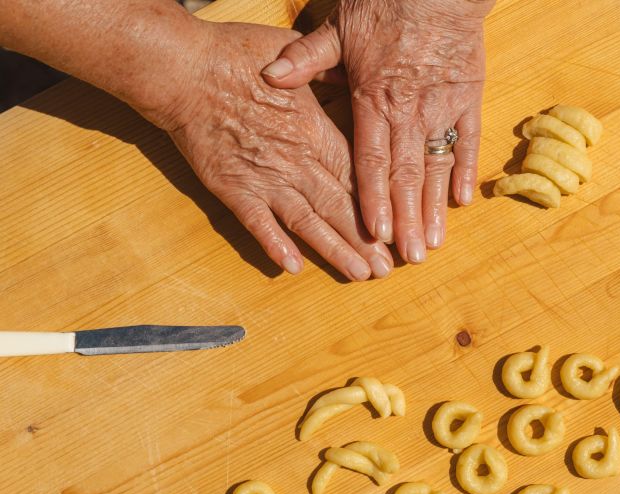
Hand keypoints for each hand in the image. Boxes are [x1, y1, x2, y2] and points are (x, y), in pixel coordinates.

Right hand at [153, 21, 392, 279]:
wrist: (183, 70)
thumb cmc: (237, 56)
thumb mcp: (295, 54)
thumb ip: (327, 71)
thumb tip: (353, 75)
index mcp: (317, 132)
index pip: (358, 177)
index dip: (379, 205)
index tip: (397, 227)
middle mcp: (297, 162)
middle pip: (341, 208)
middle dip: (366, 242)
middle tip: (388, 269)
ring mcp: (265, 179)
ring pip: (309, 223)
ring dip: (335, 251)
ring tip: (359, 274)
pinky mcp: (232, 189)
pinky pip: (258, 224)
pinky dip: (275, 246)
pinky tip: (294, 268)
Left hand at [261, 0, 493, 263]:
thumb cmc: (385, 3)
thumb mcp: (339, 27)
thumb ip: (307, 59)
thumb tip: (270, 76)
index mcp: (374, 99)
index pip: (371, 160)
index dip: (373, 199)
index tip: (375, 233)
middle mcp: (409, 111)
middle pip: (405, 175)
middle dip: (406, 219)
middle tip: (407, 257)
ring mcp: (441, 107)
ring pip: (436, 166)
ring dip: (434, 207)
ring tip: (433, 243)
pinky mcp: (467, 98)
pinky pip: (467, 142)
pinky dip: (463, 172)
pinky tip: (461, 202)